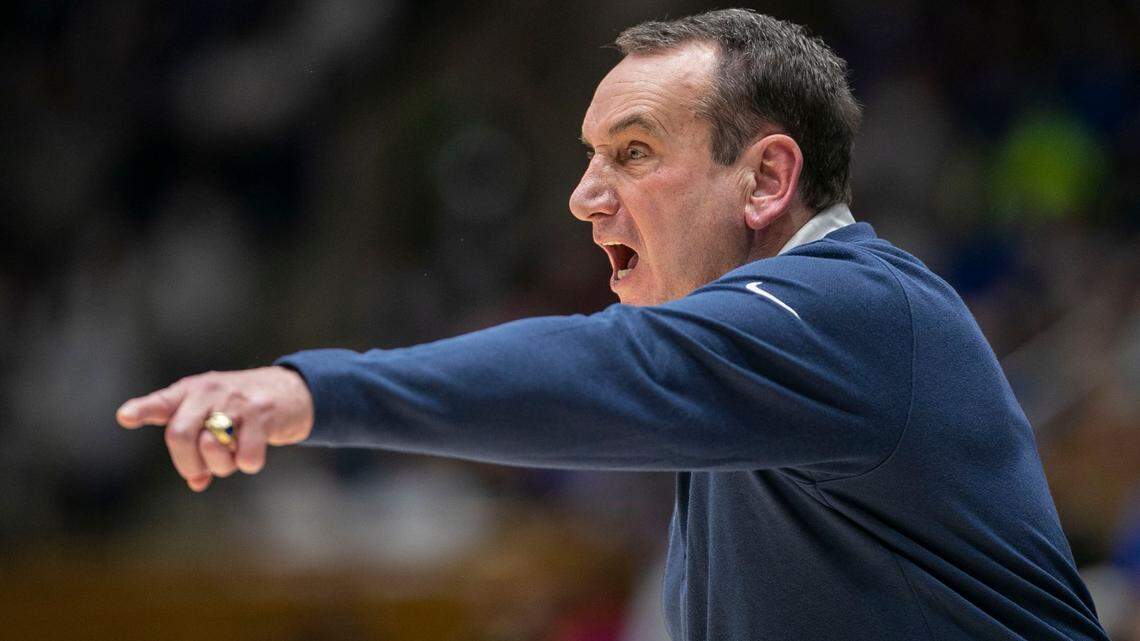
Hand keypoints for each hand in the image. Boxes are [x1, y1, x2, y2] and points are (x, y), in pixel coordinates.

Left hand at [116, 366, 313, 491]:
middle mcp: (209, 392)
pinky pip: (245, 455)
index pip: (161, 403)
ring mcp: (235, 401)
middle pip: (180, 435)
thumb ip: (196, 446)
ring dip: (221, 465)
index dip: (142, 410)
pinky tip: (253, 453)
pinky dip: (248, 463)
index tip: (125, 417)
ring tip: (232, 458)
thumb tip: (196, 483)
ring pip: (211, 446)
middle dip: (188, 464)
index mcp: (191, 392)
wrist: (290, 390)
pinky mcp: (262, 413)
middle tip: (201, 472)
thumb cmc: (242, 408)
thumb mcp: (213, 415)